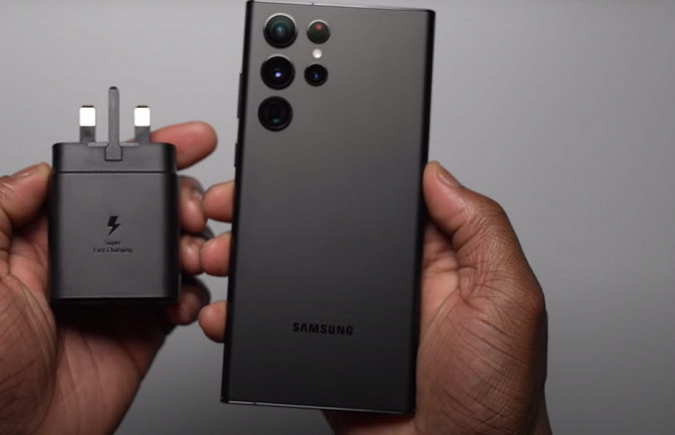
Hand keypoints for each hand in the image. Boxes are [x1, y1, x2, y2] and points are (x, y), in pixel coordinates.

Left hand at [0, 122, 216, 434]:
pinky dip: (195, 291)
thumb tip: (37, 168)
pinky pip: (182, 296)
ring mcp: (114, 292)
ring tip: (196, 248)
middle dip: (181, 194)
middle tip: (196, 203)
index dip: (135, 157)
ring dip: (195, 240)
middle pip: (142, 206)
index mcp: (36, 238)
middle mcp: (79, 261)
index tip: (174, 141)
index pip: (92, 181)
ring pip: (170, 246)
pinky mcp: (141, 327)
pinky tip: (185, 297)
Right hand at [198, 162, 550, 433]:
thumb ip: (480, 229)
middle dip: (275, 210)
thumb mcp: (510, 298)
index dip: (340, 173)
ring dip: (252, 257)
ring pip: (291, 271)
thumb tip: (436, 173)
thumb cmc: (493, 394)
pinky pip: (277, 323)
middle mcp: (387, 281)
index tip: (299, 152)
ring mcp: (349, 315)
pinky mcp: (322, 349)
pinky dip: (245, 314)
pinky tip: (231, 307)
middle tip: (237, 201)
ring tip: (223, 249)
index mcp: (431, 258)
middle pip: (323, 229)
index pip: (378, 198)